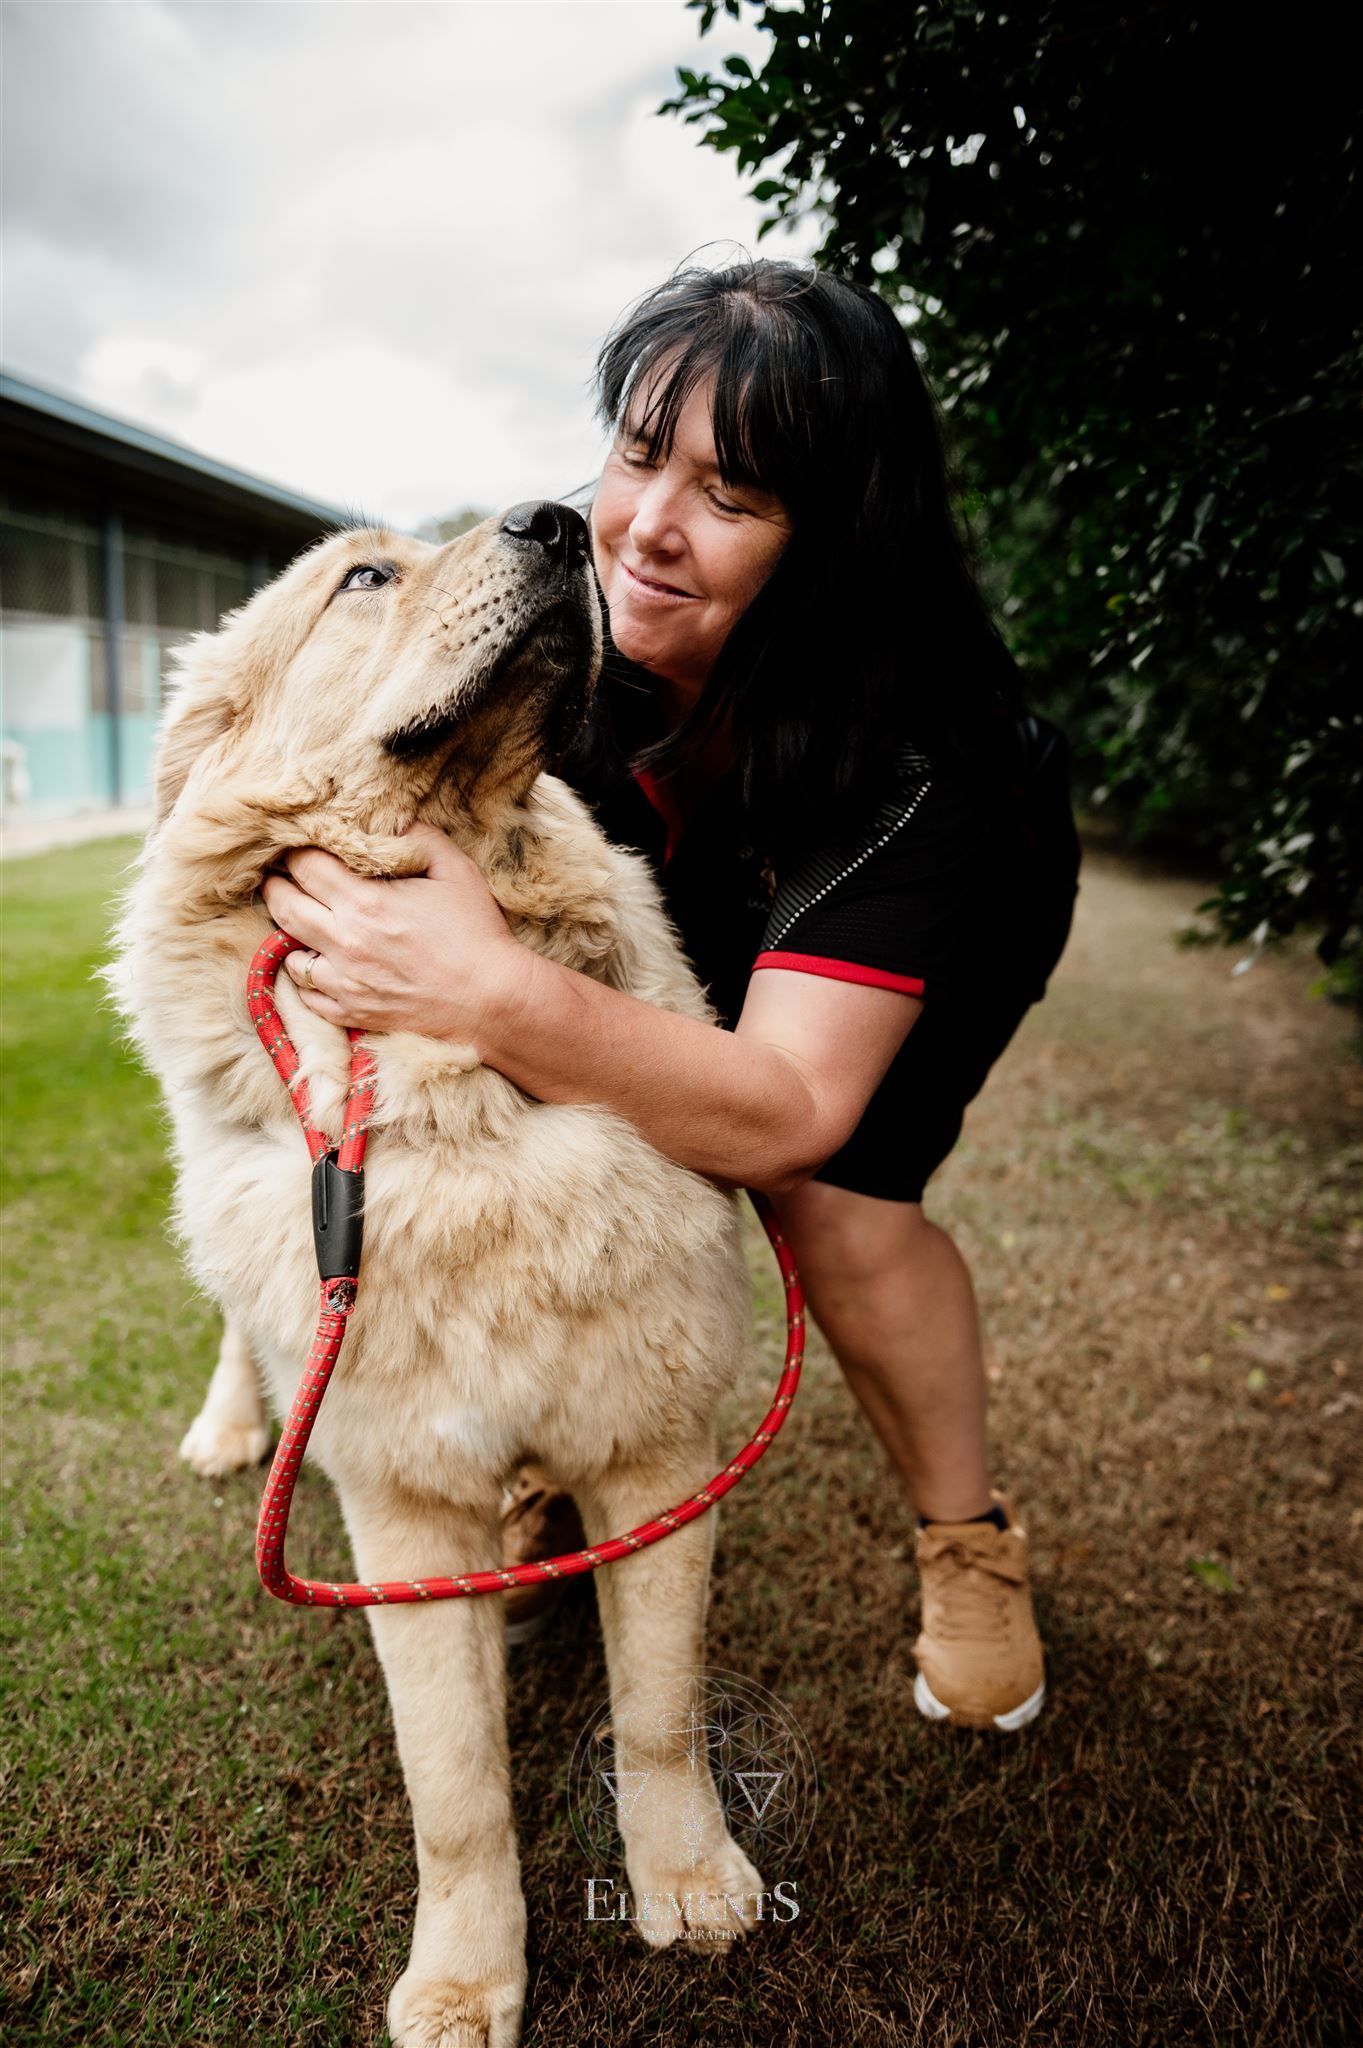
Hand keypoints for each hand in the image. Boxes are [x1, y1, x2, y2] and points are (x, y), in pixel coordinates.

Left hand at [260, 823, 525, 1043]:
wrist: (492, 999)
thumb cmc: (477, 933)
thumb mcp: (456, 871)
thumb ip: (421, 837)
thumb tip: (393, 820)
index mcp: (365, 903)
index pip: (305, 866)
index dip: (296, 850)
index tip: (299, 845)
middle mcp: (345, 943)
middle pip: (283, 905)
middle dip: (276, 884)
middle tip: (278, 873)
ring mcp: (345, 982)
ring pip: (289, 953)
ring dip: (289, 932)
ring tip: (298, 918)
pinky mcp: (353, 1011)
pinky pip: (308, 995)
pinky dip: (305, 976)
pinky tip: (315, 962)